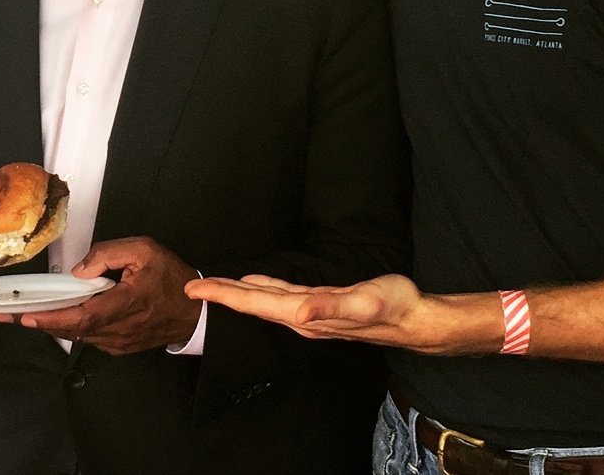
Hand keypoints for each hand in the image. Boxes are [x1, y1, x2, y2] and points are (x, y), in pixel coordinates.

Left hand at [0, 237, 201, 355]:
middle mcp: (117, 330)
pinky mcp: (120, 347)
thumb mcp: (145, 250)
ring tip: (26, 315)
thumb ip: (109, 254)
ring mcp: (118, 342)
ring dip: (52, 325)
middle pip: (71, 329)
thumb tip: (79, 271)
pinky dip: (72, 328)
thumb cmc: (172, 278)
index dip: (50, 317)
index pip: (80, 316)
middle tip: (8, 316)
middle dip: (38, 322)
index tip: (24, 315)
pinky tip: (60, 318)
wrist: (194, 312)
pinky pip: (90, 339)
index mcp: (124, 304)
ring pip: (78, 336)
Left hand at [185, 273, 450, 352]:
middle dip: (222, 295)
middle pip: (253, 304)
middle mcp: (302, 316)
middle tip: (191, 287)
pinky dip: (263, 290)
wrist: (413, 318)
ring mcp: (311, 312)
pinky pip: (282, 296)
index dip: (224, 295)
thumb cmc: (391, 306)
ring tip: (216, 286)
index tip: (194, 289)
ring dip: (239, 294)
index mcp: (305, 314)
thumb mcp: (363, 303)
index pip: (254, 304)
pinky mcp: (321, 304)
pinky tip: (258, 284)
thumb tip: (299, 310)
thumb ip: (330, 307)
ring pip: (265, 301)